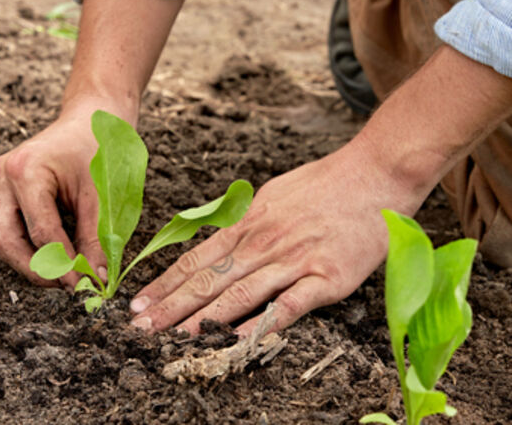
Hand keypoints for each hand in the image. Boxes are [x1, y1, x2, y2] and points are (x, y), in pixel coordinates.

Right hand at [0, 102, 118, 287]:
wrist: (91, 118)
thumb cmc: (98, 148)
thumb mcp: (101, 195)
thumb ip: (95, 240)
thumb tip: (95, 281)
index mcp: (26, 170)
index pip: (41, 233)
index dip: (64, 266)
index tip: (86, 285)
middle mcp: (2, 175)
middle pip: (7, 243)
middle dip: (38, 271)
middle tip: (69, 286)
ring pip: (4, 241)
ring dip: (33, 263)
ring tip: (66, 272)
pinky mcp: (1, 190)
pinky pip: (9, 230)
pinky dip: (32, 247)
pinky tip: (58, 254)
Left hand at [128, 136, 425, 335]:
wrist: (374, 174)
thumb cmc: (322, 185)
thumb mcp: (270, 196)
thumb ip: (243, 223)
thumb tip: (215, 242)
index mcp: (246, 224)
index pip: (194, 259)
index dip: (163, 284)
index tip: (138, 304)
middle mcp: (262, 242)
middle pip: (207, 279)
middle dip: (170, 307)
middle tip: (140, 329)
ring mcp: (293, 259)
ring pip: (239, 293)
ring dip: (204, 319)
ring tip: (175, 339)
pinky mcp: (327, 276)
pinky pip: (290, 304)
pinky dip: (264, 322)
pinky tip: (239, 339)